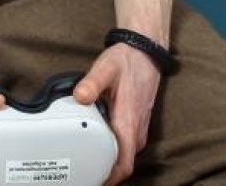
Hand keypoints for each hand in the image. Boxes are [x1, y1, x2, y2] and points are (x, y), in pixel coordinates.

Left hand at [72, 42, 161, 183]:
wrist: (145, 52)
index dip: (110, 178)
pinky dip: (114, 151)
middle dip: (106, 172)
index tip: (95, 181)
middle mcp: (136, 130)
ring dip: (110, 161)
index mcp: (128, 122)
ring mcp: (138, 128)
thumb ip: (91, 83)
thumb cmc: (127, 61)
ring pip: (125, 155)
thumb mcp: (106, 68)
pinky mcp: (136, 124)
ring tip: (87, 161)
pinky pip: (126, 146)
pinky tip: (98, 145)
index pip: (124, 164)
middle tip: (83, 172)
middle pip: (124, 164)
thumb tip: (79, 96)